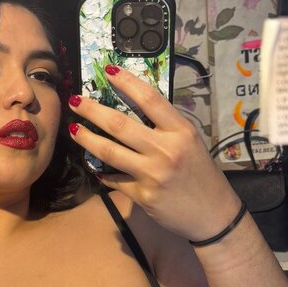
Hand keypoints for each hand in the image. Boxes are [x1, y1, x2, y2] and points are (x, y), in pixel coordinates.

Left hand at [68, 66, 240, 241]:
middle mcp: (166, 150)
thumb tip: (134, 110)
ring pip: (109, 151)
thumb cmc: (202, 175)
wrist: (214, 214)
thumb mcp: (190, 143)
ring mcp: (152, 173)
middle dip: (92, 110)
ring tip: (73, 129)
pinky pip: (115, 179)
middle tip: (75, 101)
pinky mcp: (143, 195)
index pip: (150, 99)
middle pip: (120, 124)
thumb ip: (166, 128)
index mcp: (181, 131)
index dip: (127, 82)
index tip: (108, 71)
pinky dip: (103, 173)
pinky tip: (96, 168)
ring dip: (86, 138)